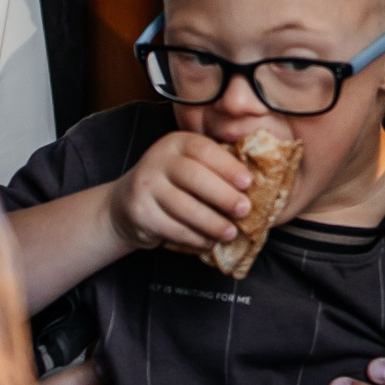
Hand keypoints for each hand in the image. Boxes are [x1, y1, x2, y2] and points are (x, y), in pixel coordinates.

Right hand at [108, 132, 253, 254]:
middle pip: (194, 177)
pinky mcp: (139, 212)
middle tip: (244, 210)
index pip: (203, 149)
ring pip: (184, 206)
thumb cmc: (172, 183)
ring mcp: (145, 185)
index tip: (248, 182)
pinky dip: (195, 237)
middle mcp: (157, 159)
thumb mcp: (188, 164)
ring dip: (212, 222)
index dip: (227, 166)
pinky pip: (173, 227)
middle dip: (223, 195)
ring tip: (230, 232)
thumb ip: (214, 167)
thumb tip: (257, 181)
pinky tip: (209, 241)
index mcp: (176, 143)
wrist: (127, 203)